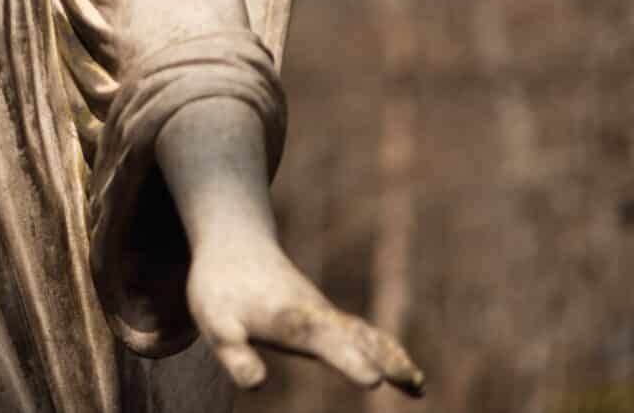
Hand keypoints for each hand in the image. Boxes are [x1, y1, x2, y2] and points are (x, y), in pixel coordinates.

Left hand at [186, 238, 423, 396]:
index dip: (348, 361)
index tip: (372, 380)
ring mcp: (326, 316)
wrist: (234, 247)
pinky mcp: (326, 319)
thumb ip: (234, 354)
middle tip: (413, 381)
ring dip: (393, 357)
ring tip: (417, 385)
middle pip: (357, 338)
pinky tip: (405, 374)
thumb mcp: (215, 324)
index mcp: (293, 319)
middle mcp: (318, 316)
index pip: (325, 341)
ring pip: (366, 335)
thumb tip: (256, 384)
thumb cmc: (221, 288)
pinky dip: (385, 350)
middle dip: (385, 359)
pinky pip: (363, 334)